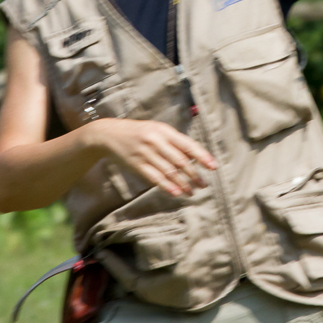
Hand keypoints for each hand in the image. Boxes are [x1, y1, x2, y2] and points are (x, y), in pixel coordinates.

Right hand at [85, 118, 217, 196]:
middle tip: (204, 185)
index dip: (202, 156)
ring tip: (192, 192)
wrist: (109, 134)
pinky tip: (176, 192)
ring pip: (169, 171)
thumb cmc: (139, 132)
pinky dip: (167, 186)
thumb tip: (194, 158)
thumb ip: (174, 143)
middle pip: (180, 161)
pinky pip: (154, 177)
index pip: (187, 144)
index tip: (213, 167)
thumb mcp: (157, 130)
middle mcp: (156, 141)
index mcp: (164, 130)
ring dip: (183, 183)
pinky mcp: (136, 165)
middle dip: (194, 174)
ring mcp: (146, 153)